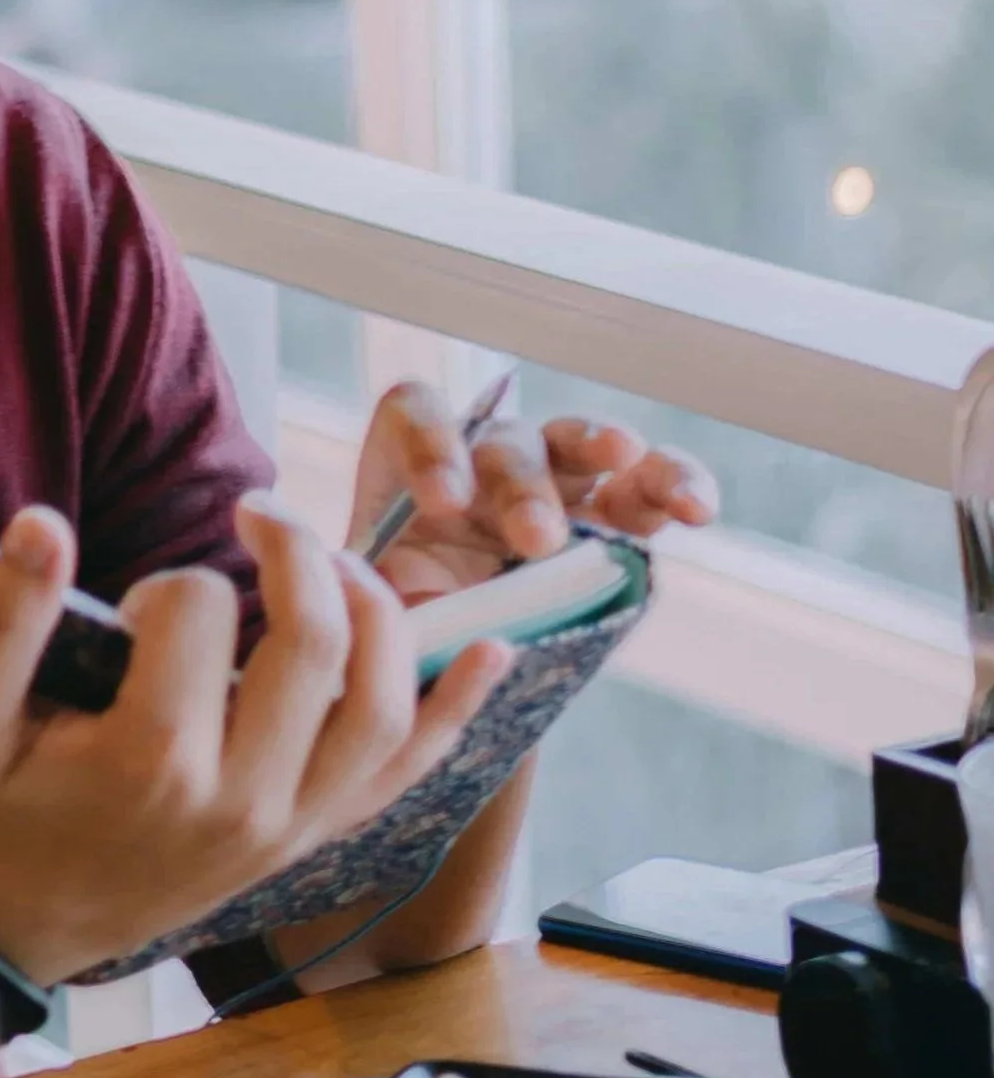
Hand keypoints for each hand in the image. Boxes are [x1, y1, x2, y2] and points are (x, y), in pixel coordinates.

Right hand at [0, 495, 508, 986]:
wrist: (23, 928)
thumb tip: (42, 524)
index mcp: (151, 761)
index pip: (201, 613)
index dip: (173, 581)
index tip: (136, 605)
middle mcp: (240, 798)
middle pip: (314, 642)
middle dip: (294, 550)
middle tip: (257, 514)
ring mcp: (291, 825)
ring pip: (381, 702)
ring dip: (376, 608)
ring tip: (330, 560)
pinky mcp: (316, 837)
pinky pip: (408, 772)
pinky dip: (455, 709)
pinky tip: (492, 650)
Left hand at [348, 382, 717, 605]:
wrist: (456, 661)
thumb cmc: (406, 629)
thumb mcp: (379, 617)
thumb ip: (389, 606)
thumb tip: (412, 620)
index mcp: (410, 472)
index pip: (415, 415)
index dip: (430, 445)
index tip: (441, 501)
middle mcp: (483, 462)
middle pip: (503, 441)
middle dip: (522, 488)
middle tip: (537, 539)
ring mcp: (554, 482)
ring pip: (579, 442)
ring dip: (601, 445)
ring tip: (625, 457)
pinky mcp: (614, 518)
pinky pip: (649, 488)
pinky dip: (676, 486)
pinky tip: (698, 507)